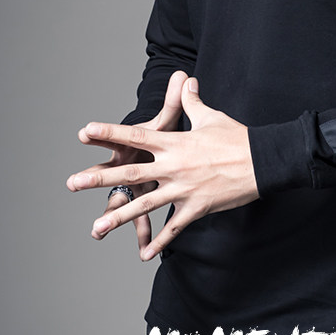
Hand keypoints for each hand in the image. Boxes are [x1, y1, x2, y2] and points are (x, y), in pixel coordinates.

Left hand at [67, 76, 259, 259]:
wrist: (262, 161)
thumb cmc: (236, 136)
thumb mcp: (210, 116)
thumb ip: (191, 102)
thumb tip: (185, 79)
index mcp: (174, 143)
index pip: (135, 137)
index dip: (109, 133)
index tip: (85, 131)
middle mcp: (173, 167)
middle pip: (130, 175)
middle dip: (100, 180)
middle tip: (73, 183)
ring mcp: (183, 190)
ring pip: (145, 206)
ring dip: (118, 217)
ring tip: (95, 228)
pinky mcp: (196, 208)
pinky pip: (173, 228)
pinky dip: (158, 241)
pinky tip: (144, 255)